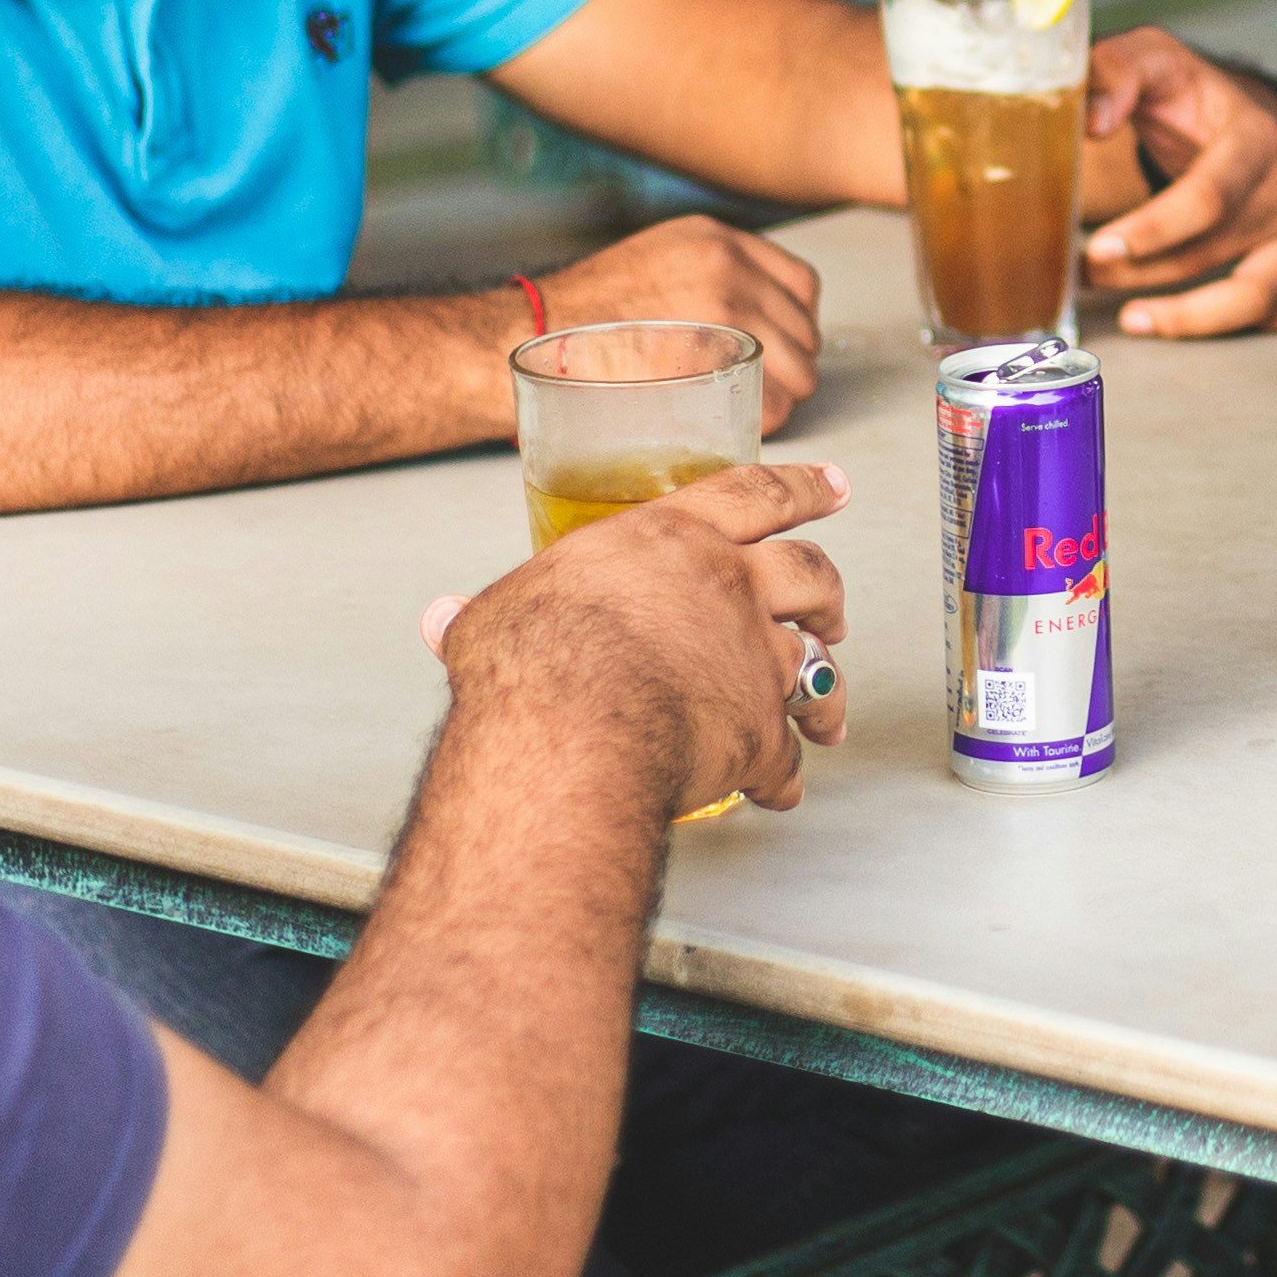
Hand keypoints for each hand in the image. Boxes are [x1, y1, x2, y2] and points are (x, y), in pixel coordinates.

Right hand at [426, 458, 855, 815]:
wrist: (573, 728)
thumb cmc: (530, 661)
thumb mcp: (496, 616)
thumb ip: (484, 613)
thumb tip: (440, 619)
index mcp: (673, 540)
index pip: (754, 493)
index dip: (802, 487)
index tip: (835, 486)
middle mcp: (730, 589)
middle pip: (810, 572)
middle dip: (827, 590)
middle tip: (834, 607)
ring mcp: (755, 659)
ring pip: (819, 664)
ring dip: (829, 689)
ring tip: (829, 713)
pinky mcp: (761, 732)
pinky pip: (788, 755)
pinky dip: (788, 774)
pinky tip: (780, 790)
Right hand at [529, 218, 825, 428]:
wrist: (525, 337)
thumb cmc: (581, 316)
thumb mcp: (655, 263)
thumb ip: (710, 276)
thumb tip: (759, 316)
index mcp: (717, 240)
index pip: (802, 285)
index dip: (792, 325)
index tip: (774, 348)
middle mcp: (727, 267)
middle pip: (805, 334)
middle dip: (787, 367)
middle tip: (751, 386)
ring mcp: (721, 314)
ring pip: (800, 373)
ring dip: (778, 397)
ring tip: (734, 404)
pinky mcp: (707, 365)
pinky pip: (773, 405)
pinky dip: (758, 421)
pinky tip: (722, 419)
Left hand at [1078, 30, 1276, 337]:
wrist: (1253, 116)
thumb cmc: (1200, 96)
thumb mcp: (1155, 59)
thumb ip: (1115, 74)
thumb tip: (1092, 118)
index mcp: (1256, 140)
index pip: (1209, 197)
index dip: (1154, 230)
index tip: (1101, 247)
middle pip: (1216, 252)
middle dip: (1143, 272)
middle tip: (1090, 271)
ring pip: (1255, 299)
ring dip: (1187, 319)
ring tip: (1133, 317)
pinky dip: (1251, 330)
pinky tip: (1200, 327)